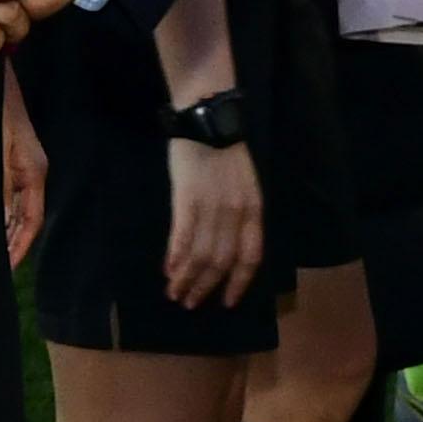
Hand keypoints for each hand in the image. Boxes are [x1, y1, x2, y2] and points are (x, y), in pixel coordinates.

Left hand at [1, 65, 48, 265]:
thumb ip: (0, 188)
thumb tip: (1, 225)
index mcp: (34, 173)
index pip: (31, 222)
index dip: (18, 248)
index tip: (3, 271)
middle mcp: (31, 173)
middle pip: (25, 220)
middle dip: (11, 245)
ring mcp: (20, 167)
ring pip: (15, 210)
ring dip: (4, 232)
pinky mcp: (8, 160)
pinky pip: (6, 197)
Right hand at [163, 137, 263, 309]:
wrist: (208, 118)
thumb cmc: (225, 150)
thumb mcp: (245, 183)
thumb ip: (240, 213)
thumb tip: (226, 245)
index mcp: (254, 209)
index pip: (250, 257)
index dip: (239, 283)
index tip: (228, 302)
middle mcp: (236, 213)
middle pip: (222, 262)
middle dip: (206, 287)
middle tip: (191, 303)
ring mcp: (212, 207)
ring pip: (202, 256)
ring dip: (188, 279)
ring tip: (175, 293)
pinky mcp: (188, 199)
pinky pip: (183, 237)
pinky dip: (176, 258)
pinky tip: (169, 271)